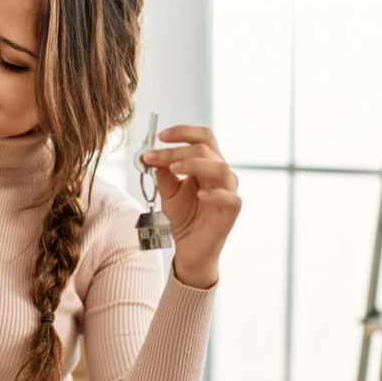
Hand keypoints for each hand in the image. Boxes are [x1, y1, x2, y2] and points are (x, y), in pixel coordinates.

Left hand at [141, 125, 240, 288]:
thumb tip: (150, 156)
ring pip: (220, 168)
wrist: (190, 248)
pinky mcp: (231, 211)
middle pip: (205, 150)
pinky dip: (215, 193)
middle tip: (152, 156)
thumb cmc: (184, 218)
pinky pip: (230, 198)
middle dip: (176, 150)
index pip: (202, 138)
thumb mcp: (168, 193)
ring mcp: (228, 192)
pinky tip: (199, 194)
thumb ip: (163, 175)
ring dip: (195, 164)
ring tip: (174, 168)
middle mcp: (220, 174)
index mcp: (207, 164)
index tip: (159, 136)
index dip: (183, 132)